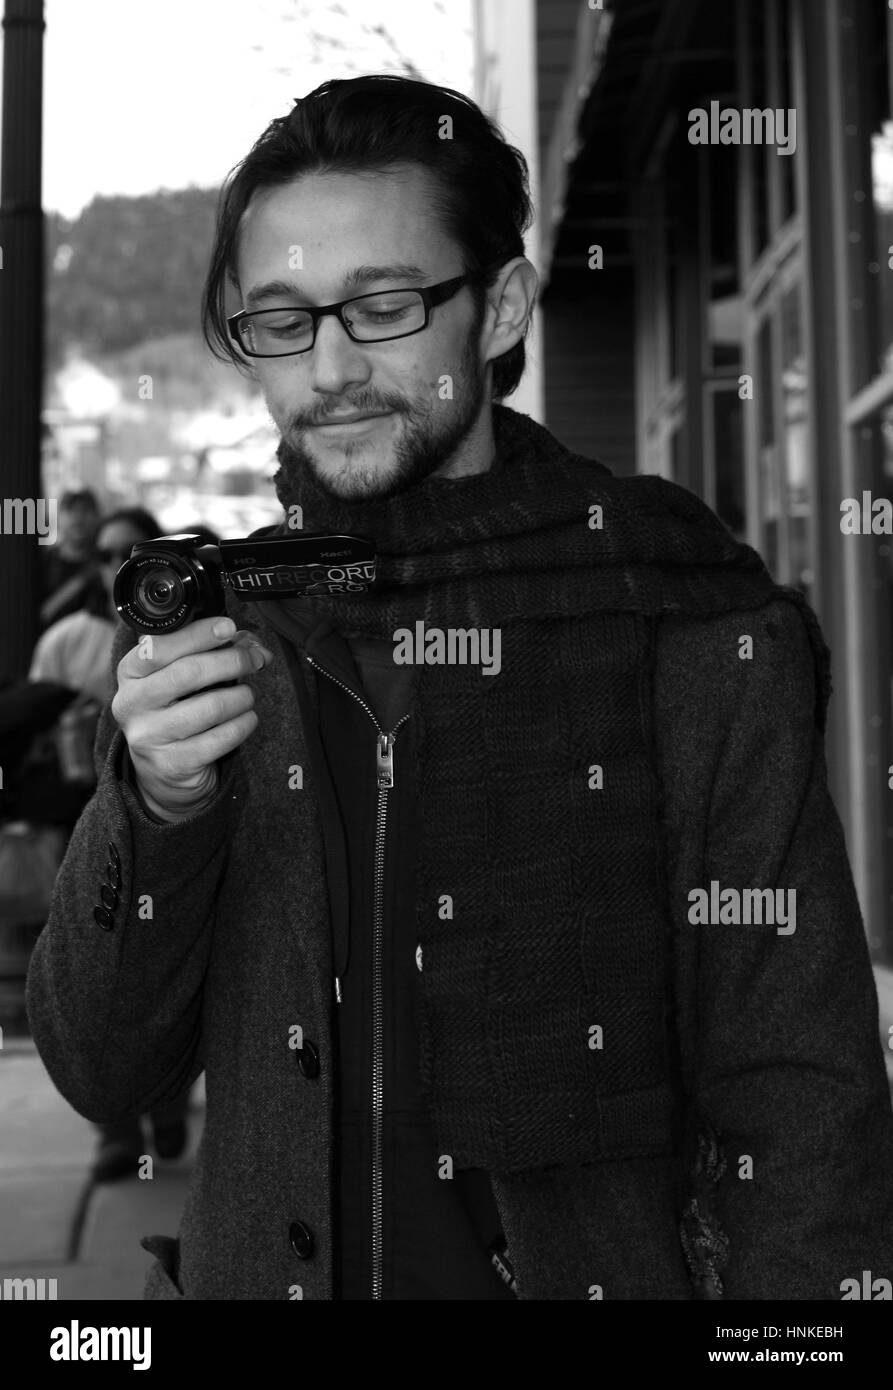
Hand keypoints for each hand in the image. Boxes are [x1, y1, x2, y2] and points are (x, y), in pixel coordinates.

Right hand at [111, 616, 274, 822]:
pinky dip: (242, 724)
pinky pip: (220, 739)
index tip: (227, 627)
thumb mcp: (180, 677)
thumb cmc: (175, 710)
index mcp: (130, 673)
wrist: (162, 771)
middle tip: (254, 660)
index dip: (196, 634)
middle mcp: (132, 704)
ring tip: (247, 696)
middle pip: (188, 673)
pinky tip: (247, 719)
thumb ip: (213, 653)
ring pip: (210, 707)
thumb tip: (255, 647)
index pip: (158, 648)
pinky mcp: (173, 764)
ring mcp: (149, 736)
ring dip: (241, 696)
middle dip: (231, 661)